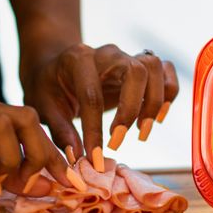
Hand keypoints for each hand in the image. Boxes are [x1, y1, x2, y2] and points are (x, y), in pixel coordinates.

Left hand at [22, 43, 179, 164]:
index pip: (92, 95)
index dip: (95, 131)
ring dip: (154, 103)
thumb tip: (77, 158)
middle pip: (136, 71)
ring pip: (154, 67)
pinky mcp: (140, 65)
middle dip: (131, 110)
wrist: (56, 65)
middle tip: (118, 142)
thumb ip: (60, 131)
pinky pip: (167, 71)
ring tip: (141, 132)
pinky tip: (157, 117)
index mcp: (77, 60)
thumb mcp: (43, 107)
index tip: (95, 158)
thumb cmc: (48, 87)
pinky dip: (169, 93)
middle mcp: (107, 53)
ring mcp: (127, 56)